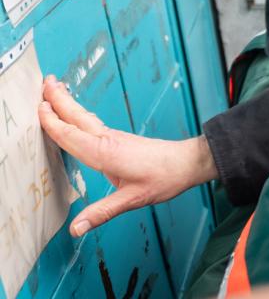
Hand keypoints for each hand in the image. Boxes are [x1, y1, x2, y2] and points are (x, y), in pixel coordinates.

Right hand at [39, 76, 217, 235]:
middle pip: (77, 117)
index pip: (71, 135)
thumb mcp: (133, 200)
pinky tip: (77, 115)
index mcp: (105, 153)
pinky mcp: (119, 139)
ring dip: (68, 103)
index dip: (52, 122)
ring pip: (84, 118)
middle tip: (43, 81)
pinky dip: (79, 115)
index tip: (38, 108)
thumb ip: (102, 213)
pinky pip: (92, 124)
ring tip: (54, 89)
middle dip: (58, 99)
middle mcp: (107, 140)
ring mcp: (114, 138)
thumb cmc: (165, 178)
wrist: (188, 163)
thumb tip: (76, 228)